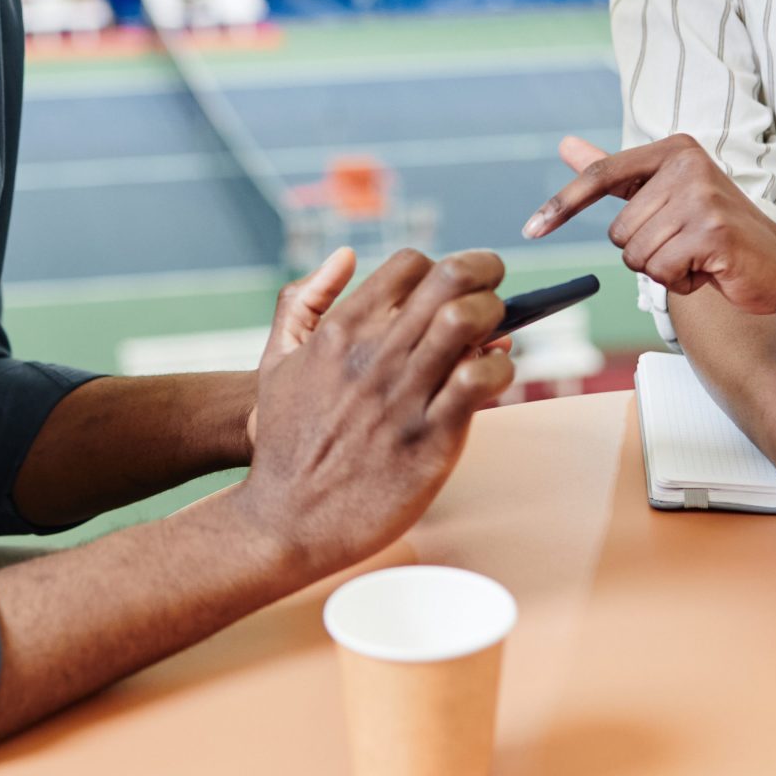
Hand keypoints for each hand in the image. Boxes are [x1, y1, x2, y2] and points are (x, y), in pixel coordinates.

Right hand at [235, 249, 515, 577]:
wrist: (286, 520)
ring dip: (495, 317)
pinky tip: (491, 382)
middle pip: (451, 277)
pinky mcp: (430, 439)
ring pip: (470, 320)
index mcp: (341, 330)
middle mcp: (374, 355)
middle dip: (485, 275)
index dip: (441, 269)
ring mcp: (404, 396)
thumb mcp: (275, 360)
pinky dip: (499, 370)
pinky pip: (481, 381)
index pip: (412, 264)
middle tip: (492, 294)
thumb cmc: (284, 441)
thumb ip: (302, 301)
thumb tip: (344, 255)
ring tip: (492, 339)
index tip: (452, 291)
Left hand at [524, 134, 775, 315]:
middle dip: (647, 252)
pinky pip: (662, 272)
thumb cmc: (720, 232)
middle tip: (687, 245)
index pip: (601, 176)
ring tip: (700, 257)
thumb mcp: (666, 196)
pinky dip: (682, 282)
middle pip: (619, 231)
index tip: (531, 229)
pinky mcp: (714, 233)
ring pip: (637, 255)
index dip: (562, 206)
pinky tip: (711, 270)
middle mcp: (687, 165)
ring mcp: (702, 198)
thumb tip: (566, 145)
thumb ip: (616, 174)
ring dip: (664, 269)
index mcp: (673, 150)